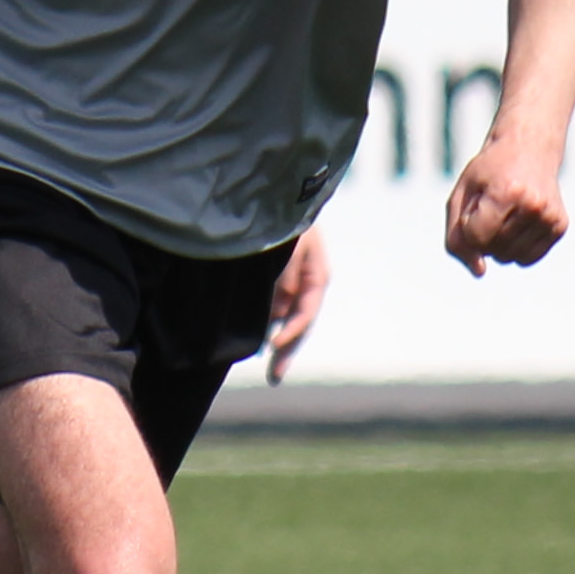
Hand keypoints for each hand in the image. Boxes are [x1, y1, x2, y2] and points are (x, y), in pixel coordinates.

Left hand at [265, 228, 331, 381]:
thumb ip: (287, 278)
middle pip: (299, 324)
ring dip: (276, 339)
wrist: (275, 194)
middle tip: (274, 378)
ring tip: (269, 367)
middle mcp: (306, 285)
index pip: (306, 313)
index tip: (274, 345)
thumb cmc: (287, 219)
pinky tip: (257, 339)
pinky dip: (267, 324)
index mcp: (317, 277)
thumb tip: (280, 313)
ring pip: (285, 319)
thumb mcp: (290, 246)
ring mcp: (291, 284)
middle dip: (286, 351)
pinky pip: (274, 308)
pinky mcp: (276, 282)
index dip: (292, 332)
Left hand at [443, 137, 570, 275]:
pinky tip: (518, 222)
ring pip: (509, 257)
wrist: (530, 147)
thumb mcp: (462, 195)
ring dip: (498, 243)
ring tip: (505, 212)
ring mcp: (550, 217)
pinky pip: (527, 258)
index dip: (468, 225)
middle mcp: (534, 206)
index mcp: (507, 192)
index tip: (476, 203)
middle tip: (492, 204)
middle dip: (483, 234)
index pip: (476, 238)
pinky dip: (515, 248)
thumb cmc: (490, 172)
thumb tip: (479, 272)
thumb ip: (457, 236)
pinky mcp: (560, 226)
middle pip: (493, 249)